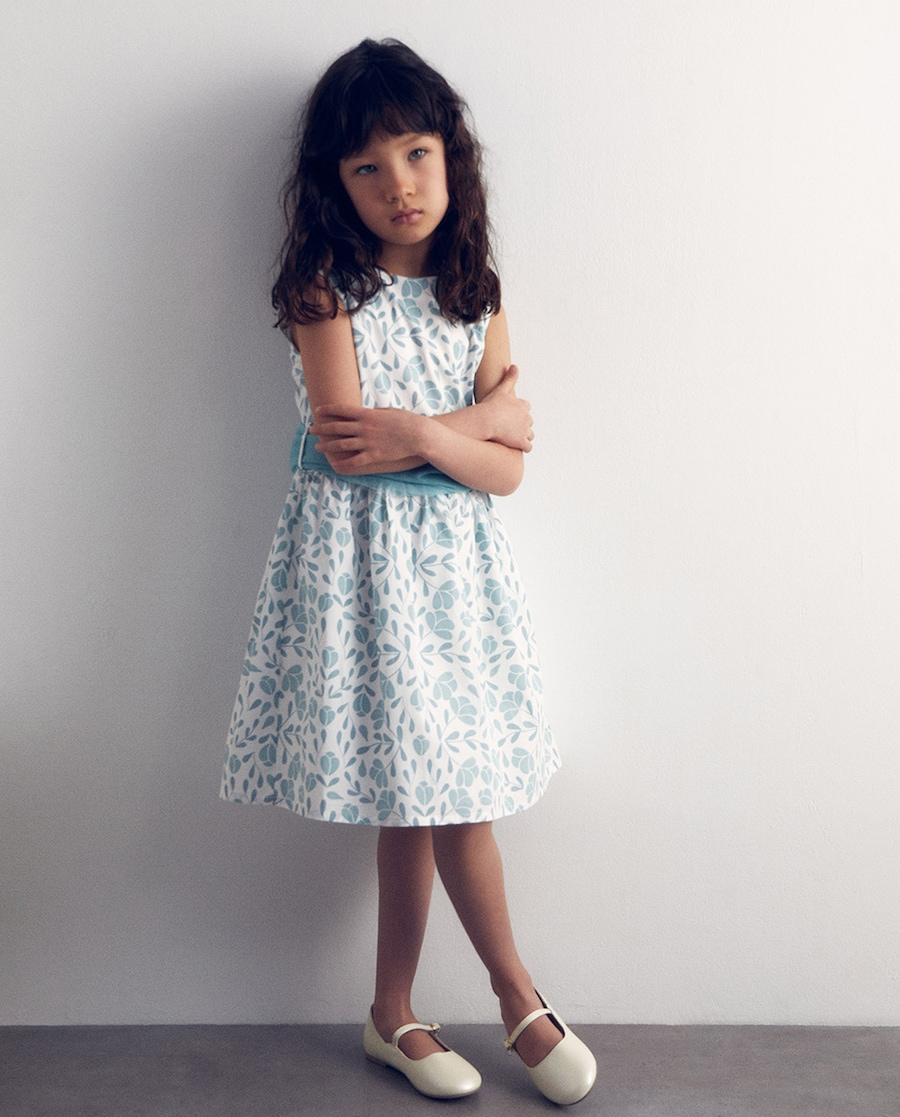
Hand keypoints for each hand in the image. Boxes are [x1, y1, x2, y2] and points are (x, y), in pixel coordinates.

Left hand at [310, 404, 425, 472]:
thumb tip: (365, 413)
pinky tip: (334, 464)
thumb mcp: (388, 411)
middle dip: (321, 428)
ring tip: (318, 447)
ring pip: (341, 444)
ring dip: (327, 445)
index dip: (327, 410)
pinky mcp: (373, 455)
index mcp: (367, 414)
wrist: (418, 435)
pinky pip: (354, 461)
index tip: (318, 411)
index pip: (341, 410)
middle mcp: (363, 428)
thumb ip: (373, 413)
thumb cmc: (406, 421)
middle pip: (336, 427)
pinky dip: (343, 463)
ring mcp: (367, 442)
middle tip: (311, 430)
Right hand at [479, 366, 533, 451]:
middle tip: (508, 428)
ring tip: (511, 438)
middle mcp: (528, 417)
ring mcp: (525, 430)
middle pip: (528, 422)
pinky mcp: (522, 442)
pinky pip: (528, 447)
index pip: (525, 409)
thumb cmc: (490, 406)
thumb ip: (509, 378)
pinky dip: (523, 447)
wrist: (485, 421)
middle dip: (521, 425)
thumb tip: (514, 366)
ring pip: (530, 435)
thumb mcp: (500, 389)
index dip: (517, 413)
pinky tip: (514, 446)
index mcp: (524, 405)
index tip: (508, 416)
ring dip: (523, 436)